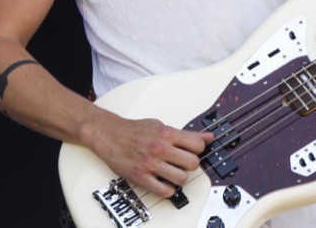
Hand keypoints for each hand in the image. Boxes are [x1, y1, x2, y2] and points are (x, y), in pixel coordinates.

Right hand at [84, 106, 214, 196]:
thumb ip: (184, 134)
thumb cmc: (133, 130)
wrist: (109, 135)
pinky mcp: (141, 177)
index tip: (193, 150)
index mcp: (166, 133)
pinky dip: (168, 189)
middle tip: (183, 162)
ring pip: (181, 179)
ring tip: (173, 172)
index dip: (198, 149)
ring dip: (180, 177)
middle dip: (190, 164)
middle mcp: (160, 148)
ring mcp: (150, 164)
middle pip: (192, 163)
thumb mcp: (160, 125)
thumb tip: (207, 137)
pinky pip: (164, 191)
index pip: (197, 145)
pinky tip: (164, 182)